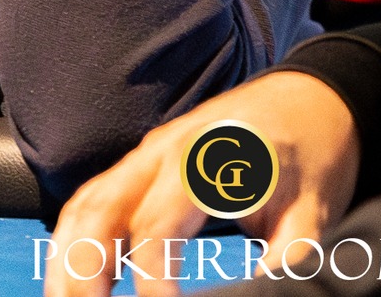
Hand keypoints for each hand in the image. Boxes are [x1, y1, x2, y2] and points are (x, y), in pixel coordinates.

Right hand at [47, 71, 360, 296]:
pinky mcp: (140, 165)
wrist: (312, 102)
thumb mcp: (311, 214)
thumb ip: (284, 262)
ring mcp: (146, 155)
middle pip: (98, 211)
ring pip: (84, 206)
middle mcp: (163, 151)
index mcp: (206, 158)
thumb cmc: (312, 155)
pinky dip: (74, 242)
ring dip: (67, 260)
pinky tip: (73, 282)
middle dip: (82, 273)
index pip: (155, 225)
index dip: (151, 279)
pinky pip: (91, 202)